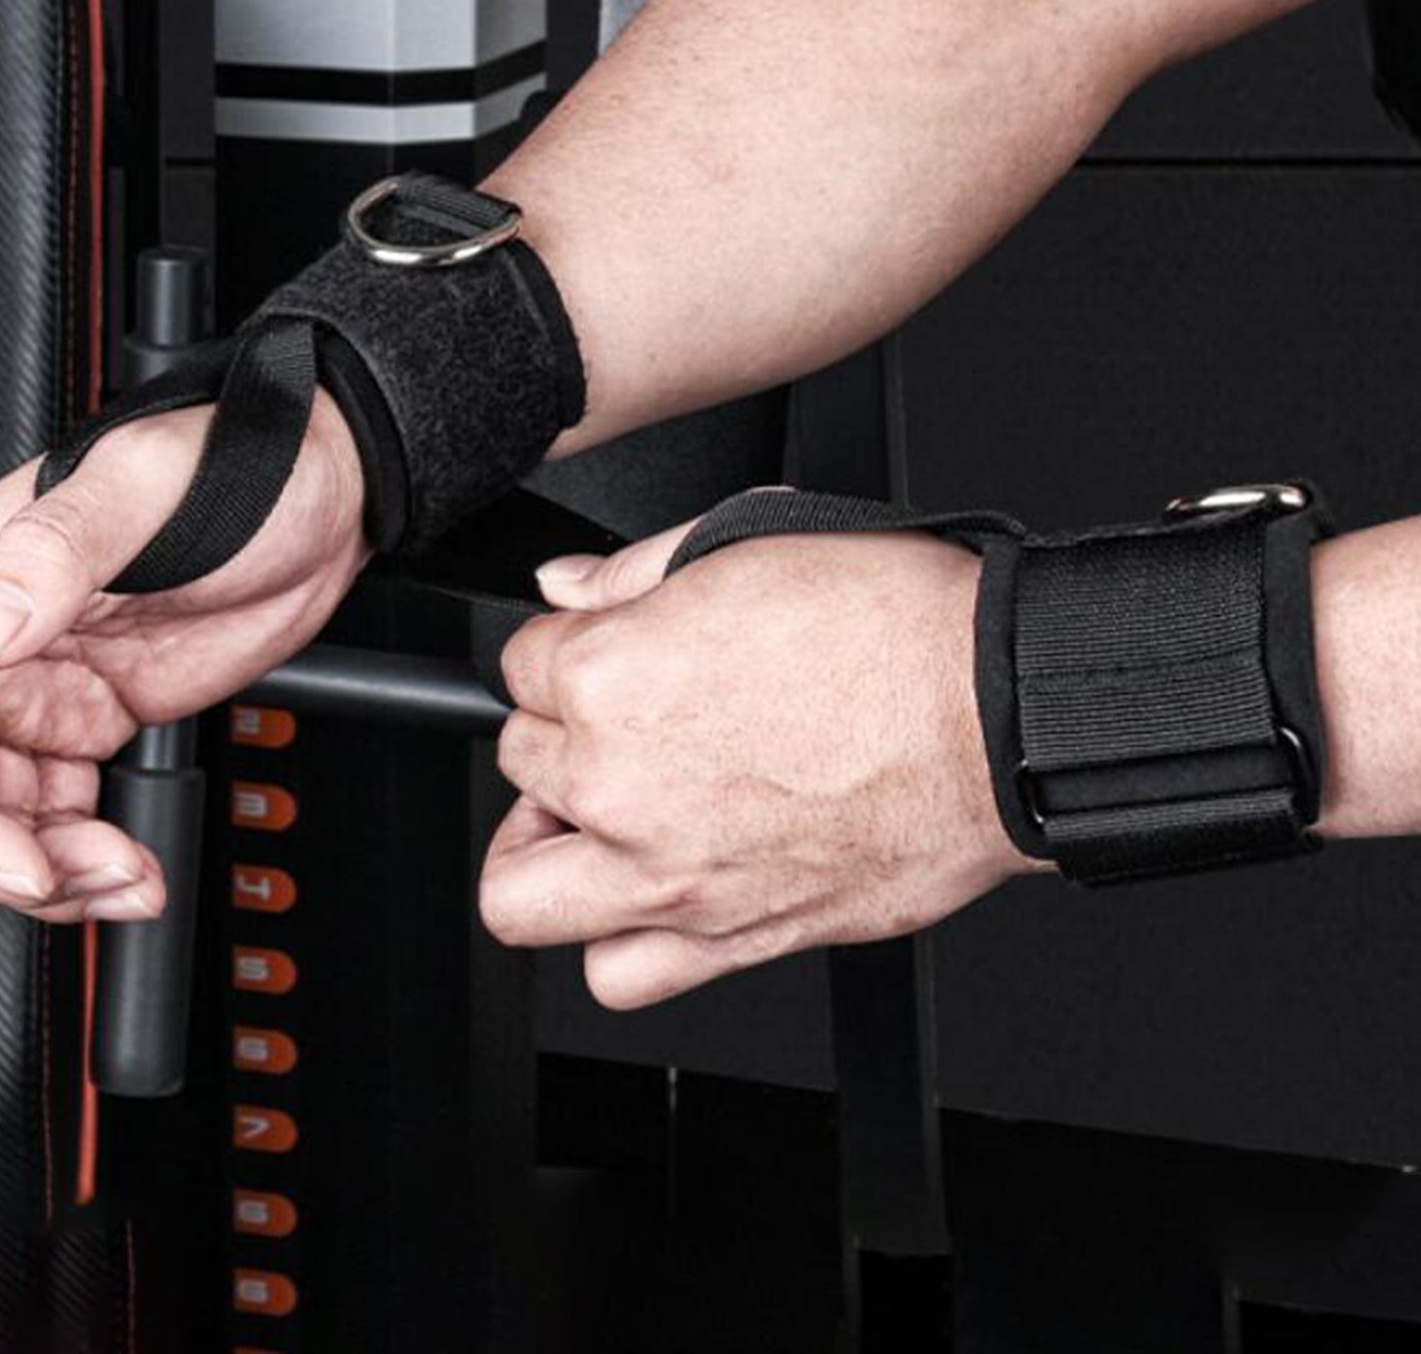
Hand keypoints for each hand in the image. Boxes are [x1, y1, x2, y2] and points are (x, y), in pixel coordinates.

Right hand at [0, 391, 365, 920]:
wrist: (322, 490)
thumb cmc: (233, 462)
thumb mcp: (144, 490)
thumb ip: (54, 555)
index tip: (19, 859)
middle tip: (89, 876)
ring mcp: (37, 685)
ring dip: (48, 871)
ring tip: (126, 878)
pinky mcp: (90, 716)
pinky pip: (53, 812)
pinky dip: (82, 855)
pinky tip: (131, 865)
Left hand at [483, 519, 1039, 1008]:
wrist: (1000, 718)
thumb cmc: (898, 630)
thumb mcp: (749, 543)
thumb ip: (630, 571)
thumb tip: (564, 585)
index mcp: (612, 678)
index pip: (518, 663)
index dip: (563, 648)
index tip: (598, 651)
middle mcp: (620, 785)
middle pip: (518, 760)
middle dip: (558, 731)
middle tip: (615, 720)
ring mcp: (667, 876)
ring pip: (518, 889)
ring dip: (546, 847)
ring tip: (592, 816)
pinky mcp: (728, 940)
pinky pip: (613, 976)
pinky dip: (616, 939)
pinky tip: (646, 889)